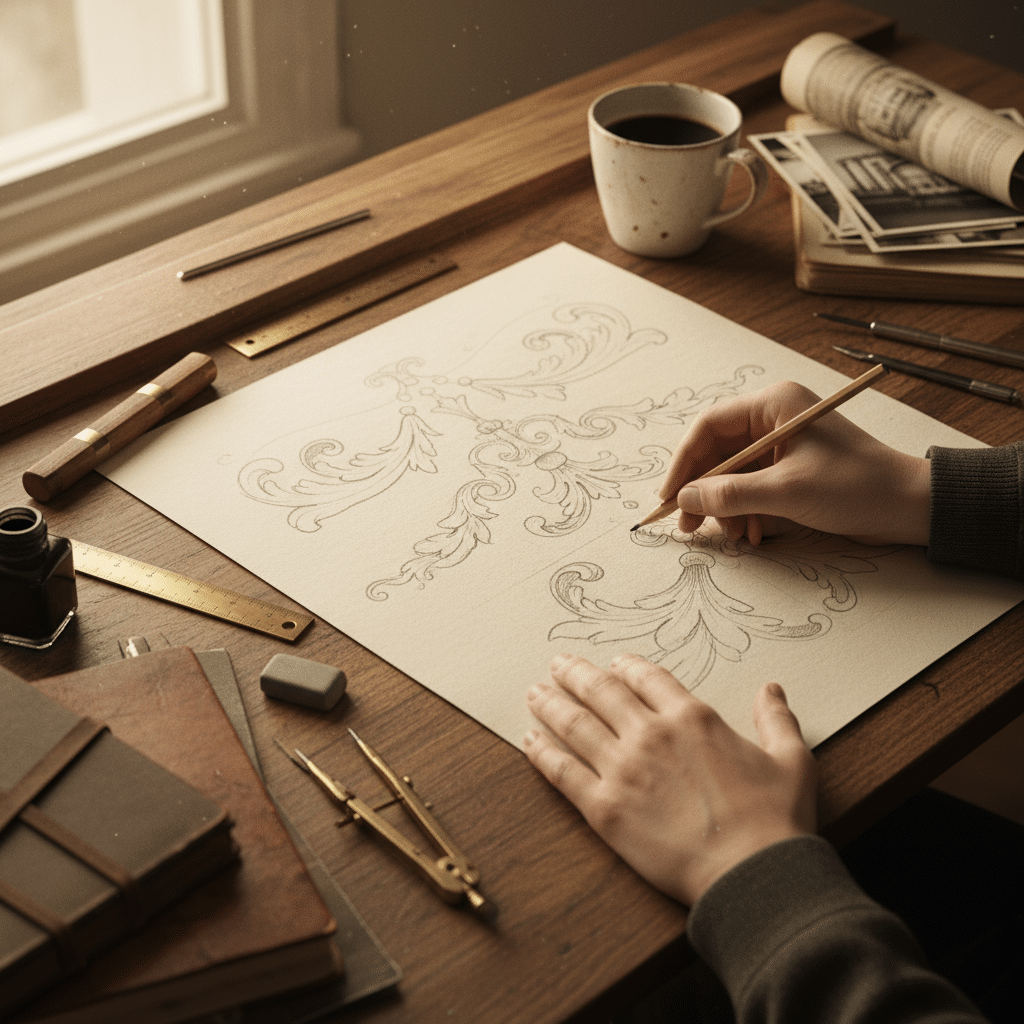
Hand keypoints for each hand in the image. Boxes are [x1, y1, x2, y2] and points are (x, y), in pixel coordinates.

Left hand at [524, 653, 816, 905]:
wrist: (752, 874)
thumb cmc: (775, 821)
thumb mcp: (792, 760)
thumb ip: (777, 719)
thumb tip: (772, 689)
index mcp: (691, 718)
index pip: (647, 678)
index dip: (626, 667)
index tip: (613, 664)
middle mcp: (650, 735)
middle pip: (601, 692)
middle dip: (575, 674)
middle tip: (558, 664)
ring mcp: (623, 770)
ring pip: (575, 725)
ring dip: (551, 704)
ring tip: (535, 693)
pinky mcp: (604, 809)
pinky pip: (563, 772)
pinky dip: (543, 753)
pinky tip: (529, 740)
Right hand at [658, 380, 930, 545]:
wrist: (909, 506)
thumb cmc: (855, 487)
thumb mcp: (785, 492)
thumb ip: (729, 495)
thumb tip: (684, 500)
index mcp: (773, 405)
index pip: (708, 427)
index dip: (683, 464)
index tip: (669, 497)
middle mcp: (773, 419)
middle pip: (717, 453)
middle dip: (704, 492)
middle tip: (688, 525)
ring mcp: (782, 444)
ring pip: (732, 475)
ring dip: (727, 508)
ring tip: (734, 535)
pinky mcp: (790, 468)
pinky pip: (751, 487)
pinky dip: (746, 512)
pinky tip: (753, 534)